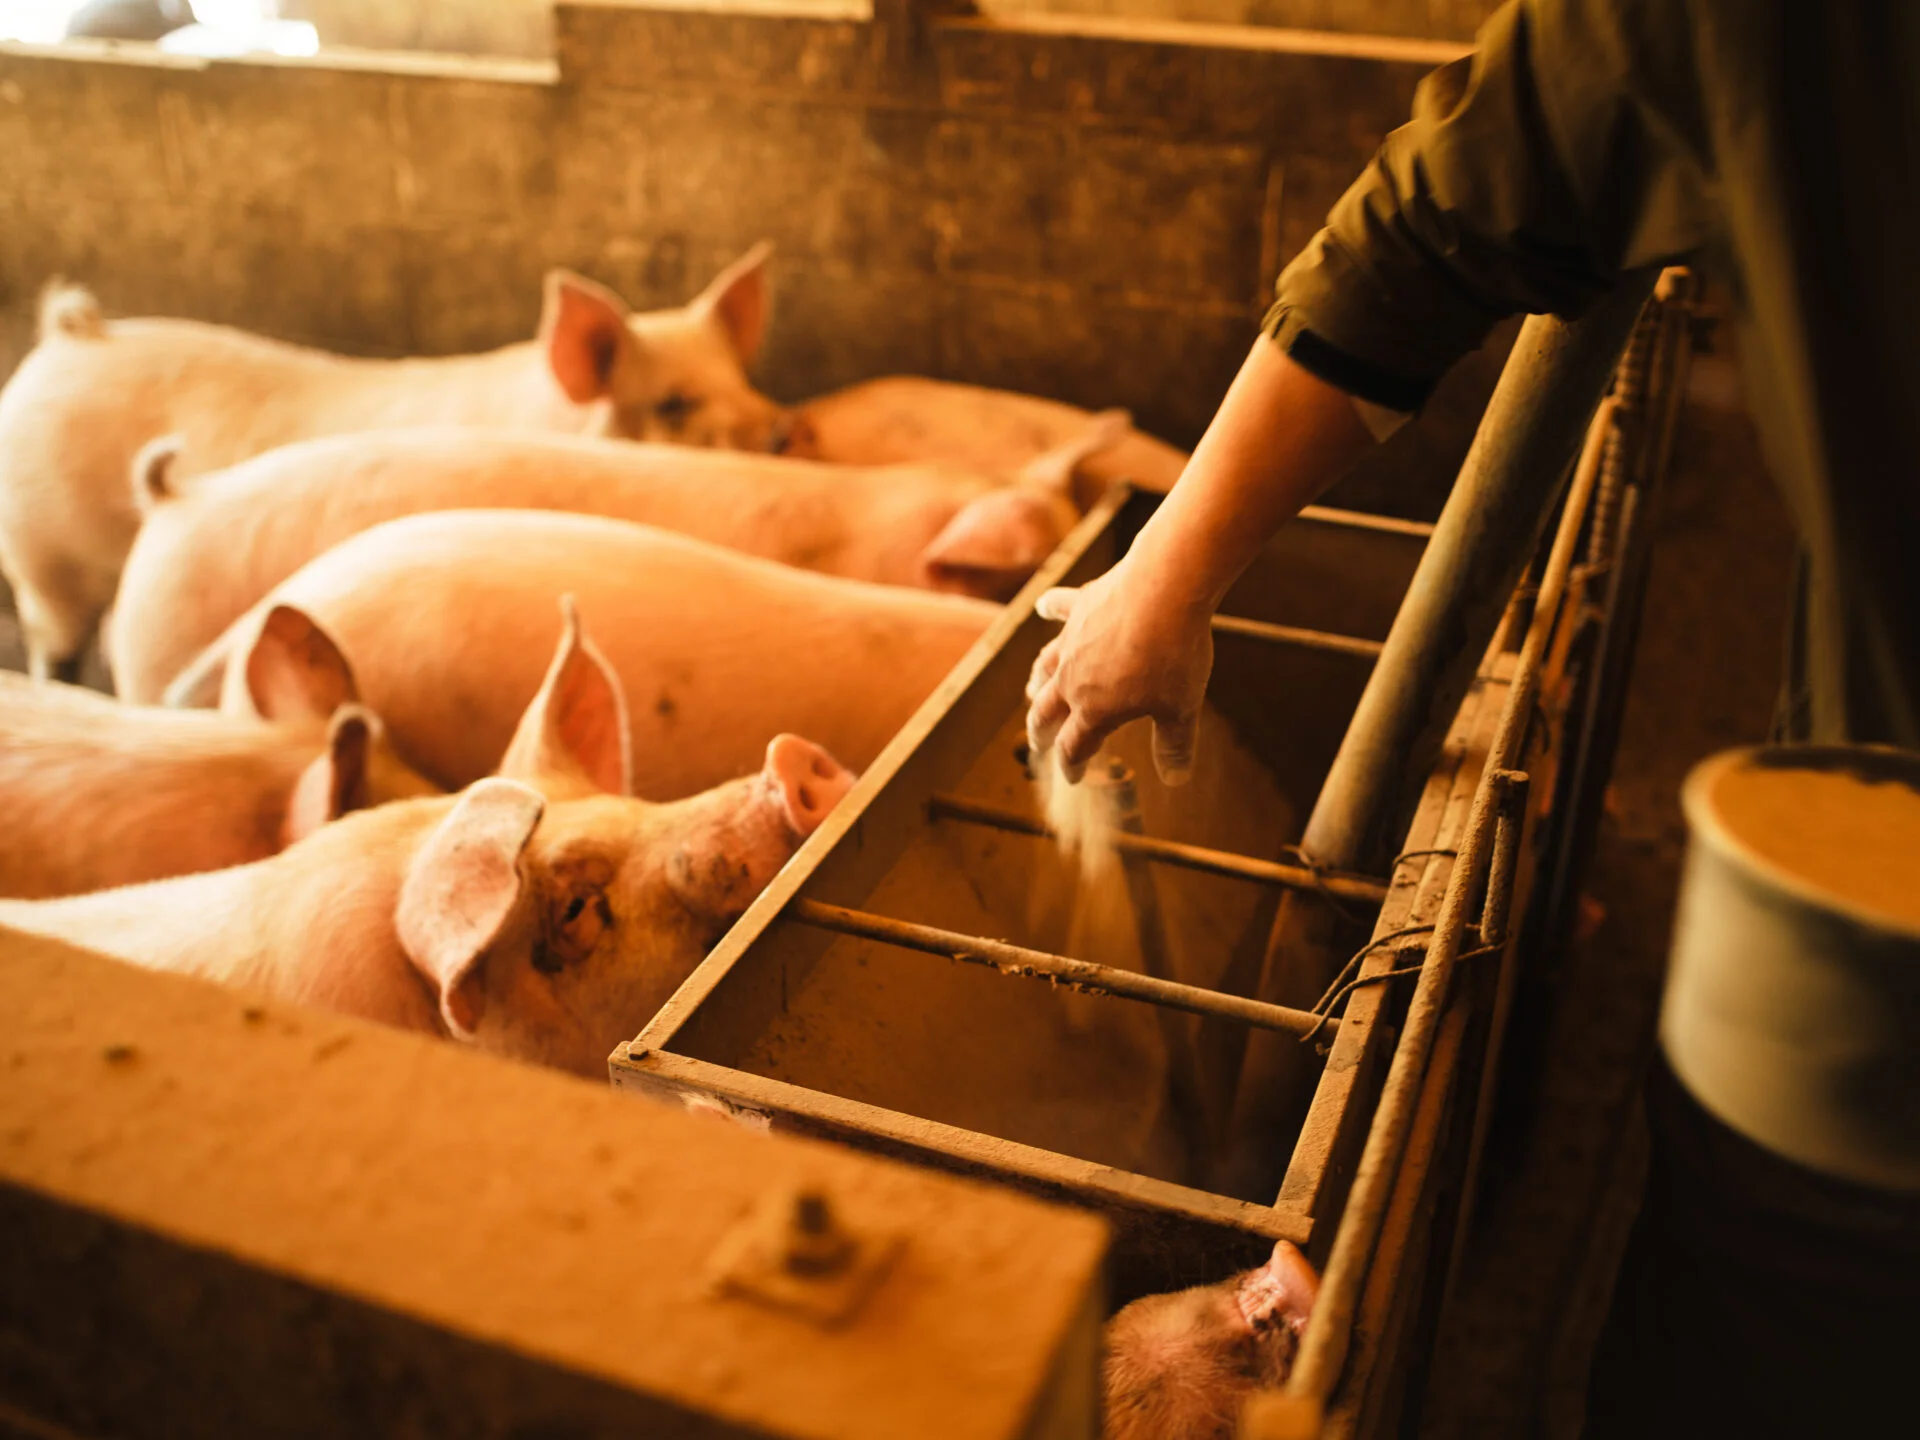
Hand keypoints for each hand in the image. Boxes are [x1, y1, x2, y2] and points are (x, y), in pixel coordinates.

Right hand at [1025, 554, 1213, 785]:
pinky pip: (1058, 608)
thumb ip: (1174, 745)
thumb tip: (1175, 779)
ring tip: (1032, 690)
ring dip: (1036, 682)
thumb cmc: (1174, 653)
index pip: (1073, 747)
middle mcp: (1072, 678)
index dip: (1071, 766)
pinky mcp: (1080, 605)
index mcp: (1094, 710)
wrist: (1165, 589)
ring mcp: (1072, 640)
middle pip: (1045, 711)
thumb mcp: (1181, 708)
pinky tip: (1044, 606)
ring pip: (1044, 667)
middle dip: (1040, 731)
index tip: (1074, 777)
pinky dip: (1050, 608)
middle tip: (1038, 741)